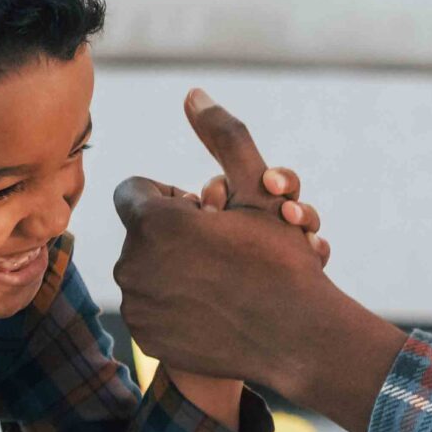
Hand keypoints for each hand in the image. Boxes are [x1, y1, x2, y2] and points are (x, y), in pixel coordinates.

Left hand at [112, 95, 339, 388]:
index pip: (136, 189)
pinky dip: (172, 303)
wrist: (298, 338)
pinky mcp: (145, 336)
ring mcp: (137, 304)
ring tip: (218, 276)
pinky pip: (148, 307)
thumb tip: (193, 93)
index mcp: (153, 222)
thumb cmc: (280, 259)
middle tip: (219, 246)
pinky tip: (210, 305)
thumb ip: (224, 135)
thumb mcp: (259, 189)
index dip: (172, 196)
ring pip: (144, 269)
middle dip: (173, 233)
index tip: (206, 210)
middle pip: (142, 231)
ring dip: (172, 266)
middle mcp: (133, 263)